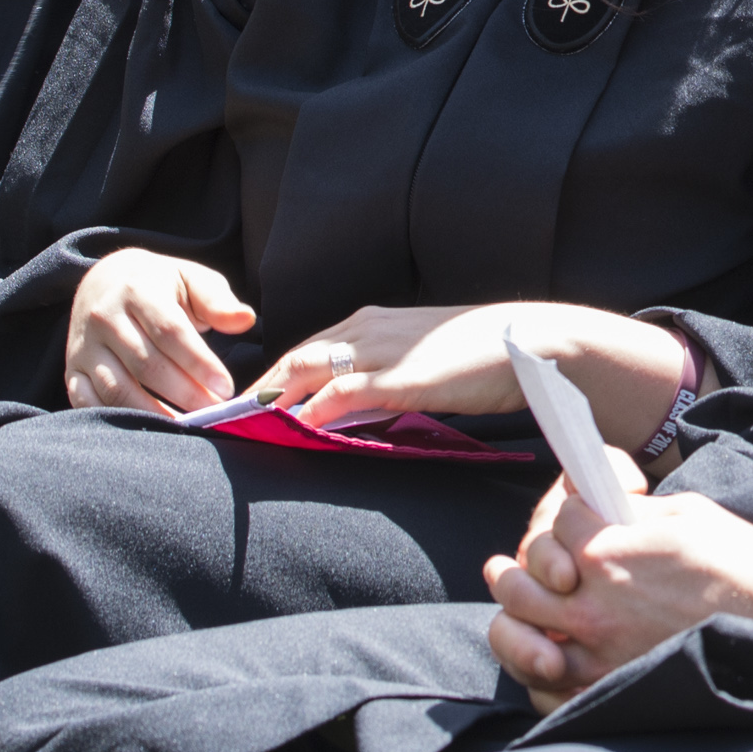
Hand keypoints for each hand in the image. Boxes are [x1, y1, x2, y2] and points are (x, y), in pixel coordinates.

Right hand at [62, 248, 253, 413]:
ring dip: (154, 414)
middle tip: (215, 412)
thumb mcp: (190, 279)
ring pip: (117, 389)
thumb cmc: (159, 285)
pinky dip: (118, 421)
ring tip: (188, 428)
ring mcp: (84, 347)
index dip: (199, 363)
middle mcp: (104, 317)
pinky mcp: (72, 370)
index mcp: (137, 290)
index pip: (171, 332)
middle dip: (185, 393)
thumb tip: (245, 320)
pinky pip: (89, 403)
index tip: (226, 387)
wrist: (103, 281)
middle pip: (146, 364)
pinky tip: (150, 430)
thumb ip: (217, 301)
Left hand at [271, 300, 691, 448]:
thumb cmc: (485, 354)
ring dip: (270, 400)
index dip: (271, 379)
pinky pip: (341, 393)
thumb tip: (353, 411)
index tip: (243, 407)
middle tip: (220, 421)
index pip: (306, 350)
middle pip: (293, 358)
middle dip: (255, 390)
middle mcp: (368, 329)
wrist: (531, 343)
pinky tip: (294, 428)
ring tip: (239, 428)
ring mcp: (383, 350)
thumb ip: (385, 379)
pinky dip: (311, 410)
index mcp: (372, 323)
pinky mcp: (401, 377)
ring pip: (306, 370)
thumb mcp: (423, 360)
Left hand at [482, 476, 752, 706]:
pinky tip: (540, 656)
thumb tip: (604, 508)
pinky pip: (544, 686)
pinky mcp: (607, 688)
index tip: (579, 516)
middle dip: (515, 567)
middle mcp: (592, 603)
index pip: (559, 522)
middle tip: (503, 567)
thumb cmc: (741, 566)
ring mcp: (596, 652)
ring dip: (510, 616)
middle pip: (520, 582)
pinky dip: (535, 672)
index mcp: (609, 551)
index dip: (568, 513)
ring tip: (508, 602)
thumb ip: (632, 512)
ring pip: (520, 633)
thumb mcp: (687, 514)